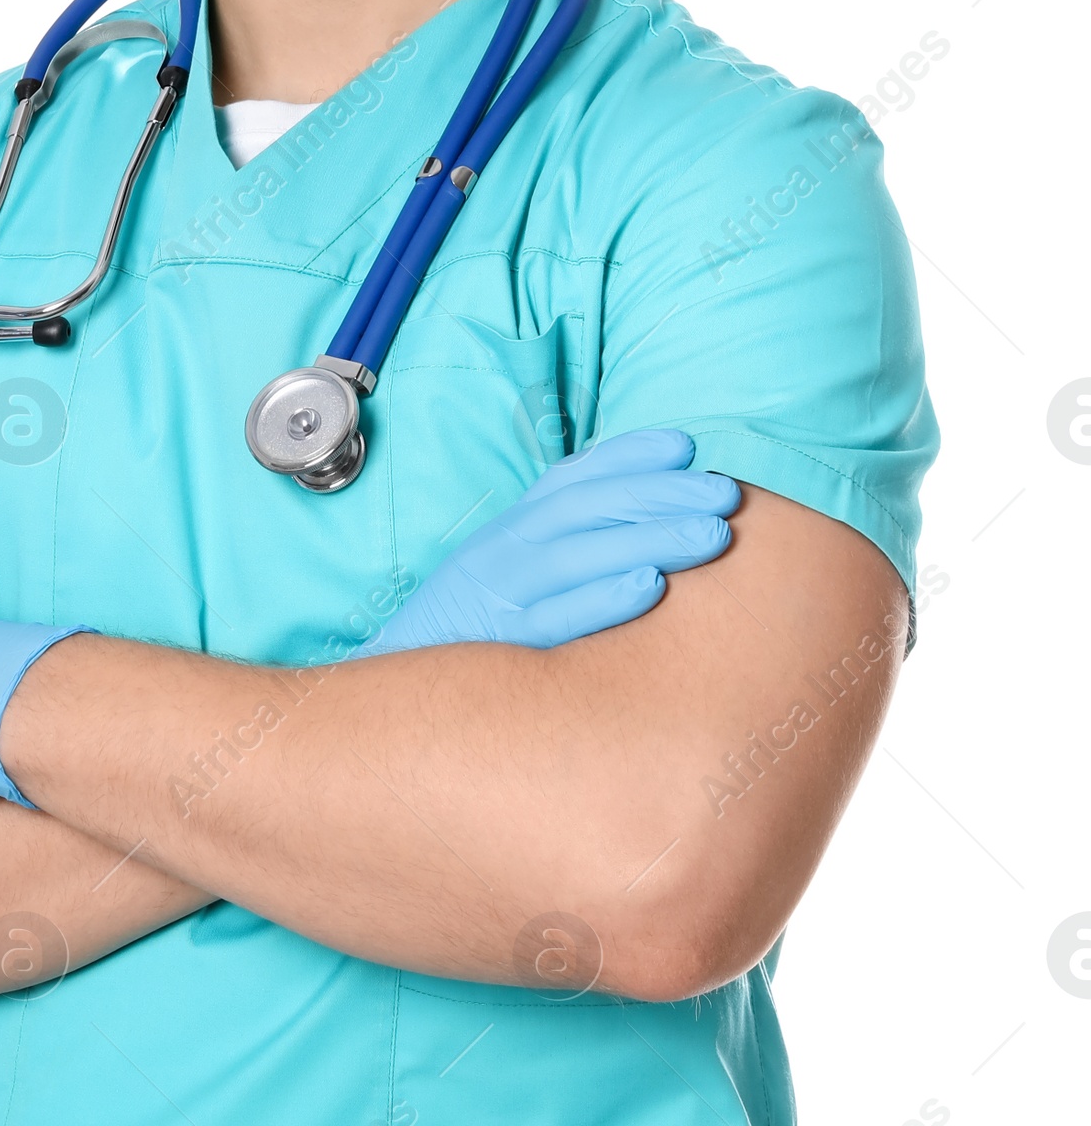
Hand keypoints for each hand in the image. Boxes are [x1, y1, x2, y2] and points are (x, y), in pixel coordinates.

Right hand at [350, 428, 738, 655]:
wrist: (398, 680)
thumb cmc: (470, 627)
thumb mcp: (505, 569)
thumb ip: (557, 542)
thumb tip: (634, 517)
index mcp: (512, 528)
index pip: (574, 477)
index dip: (629, 455)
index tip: (685, 445)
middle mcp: (506, 549)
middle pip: (589, 506)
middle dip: (661, 492)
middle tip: (726, 492)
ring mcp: (503, 594)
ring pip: (582, 554)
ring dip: (651, 538)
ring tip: (713, 534)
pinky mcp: (505, 645)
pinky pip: (558, 619)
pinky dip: (603, 599)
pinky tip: (651, 588)